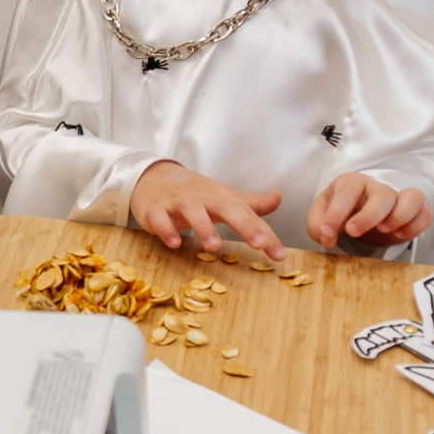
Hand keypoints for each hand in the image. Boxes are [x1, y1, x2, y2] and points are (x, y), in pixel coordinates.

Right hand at [128, 160, 286, 259]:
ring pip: (191, 210)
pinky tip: (174, 243)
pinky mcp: (154, 209)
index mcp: (221, 197)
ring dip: (203, 227)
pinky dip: (165, 229)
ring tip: (214, 246)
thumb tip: (278, 198)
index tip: (280, 255)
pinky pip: (159, 218)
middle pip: (225, 207)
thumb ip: (250, 204)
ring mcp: (176, 202)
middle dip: (243, 224)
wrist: (153, 178)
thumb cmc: (194, 194)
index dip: (265, 234)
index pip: (248, 215)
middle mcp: (202, 197)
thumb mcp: (222, 197)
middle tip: (259, 244)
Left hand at [308, 172, 430, 250]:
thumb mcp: (320, 217)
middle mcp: (377, 187)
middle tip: (353, 232)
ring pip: (413, 197)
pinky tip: (399, 235)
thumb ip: (317, 226)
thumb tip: (327, 238)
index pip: (348, 191)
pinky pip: (426, 214)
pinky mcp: (414, 212)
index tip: (328, 232)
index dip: (337, 213)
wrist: (356, 219)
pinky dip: (416, 226)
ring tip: (383, 230)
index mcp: (352, 183)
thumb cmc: (339, 213)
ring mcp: (399, 198)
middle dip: (369, 216)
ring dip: (400, 216)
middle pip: (383, 194)